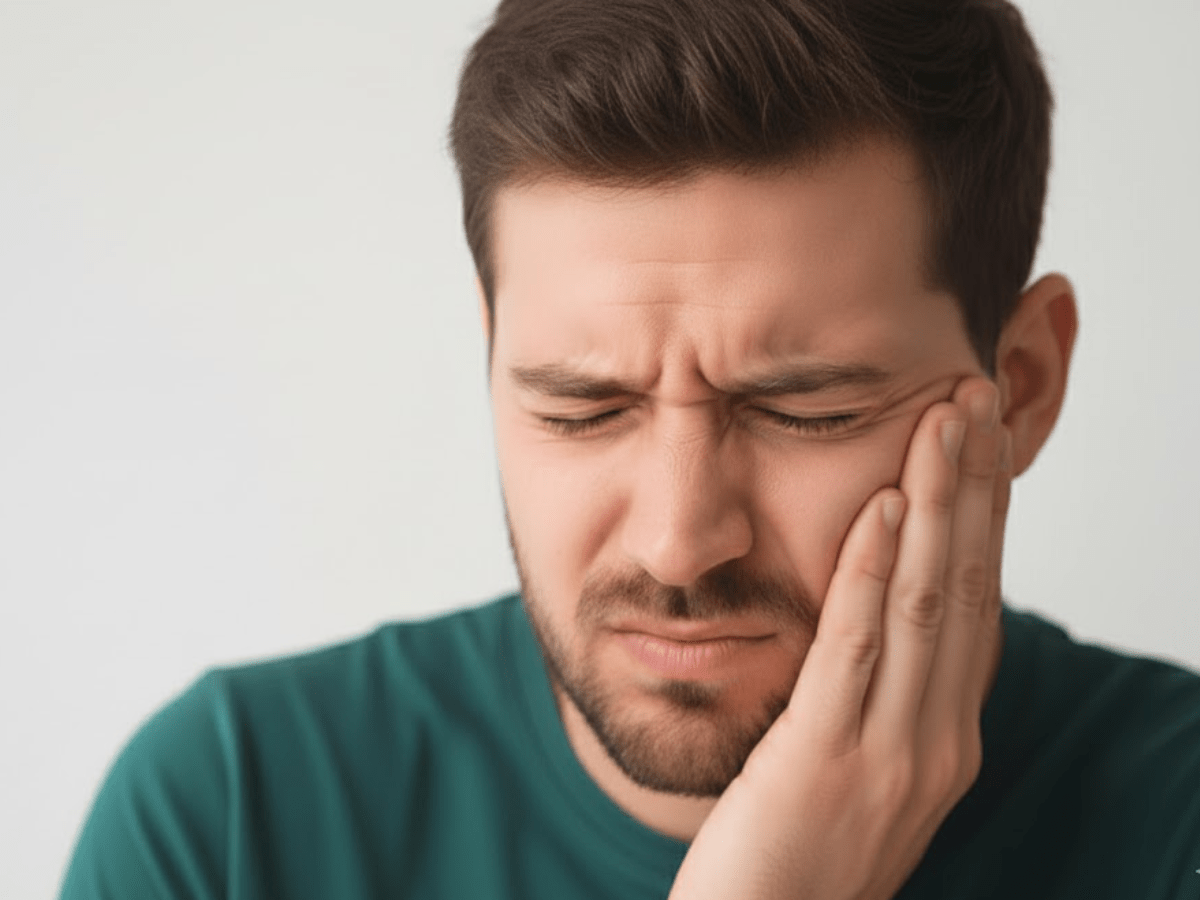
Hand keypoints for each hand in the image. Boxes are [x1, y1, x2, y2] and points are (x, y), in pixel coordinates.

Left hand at [668, 377, 1012, 899]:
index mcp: (945, 736)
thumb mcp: (855, 766)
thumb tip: (876, 613)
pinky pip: (854, 650)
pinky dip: (869, 572)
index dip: (984, 514)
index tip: (981, 436)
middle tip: (976, 394)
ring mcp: (890, 755)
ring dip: (936, 503)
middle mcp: (936, 741)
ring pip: (922, 604)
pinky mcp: (825, 763)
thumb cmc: (794, 852)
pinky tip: (882, 507)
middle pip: (965, 587)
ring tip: (944, 420)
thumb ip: (874, 693)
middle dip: (973, 485)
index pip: (975, 602)